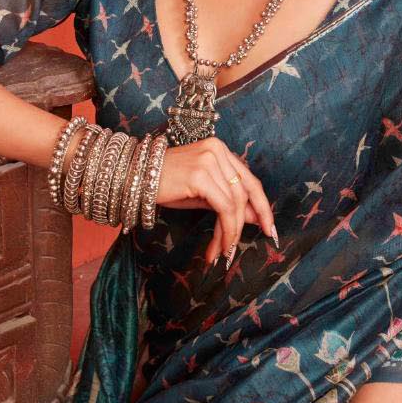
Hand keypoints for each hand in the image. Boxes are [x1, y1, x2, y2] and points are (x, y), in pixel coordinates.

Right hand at [154, 136, 276, 264]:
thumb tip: (255, 218)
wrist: (132, 178)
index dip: (262, 206)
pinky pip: (223, 208)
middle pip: (245, 192)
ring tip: (223, 252)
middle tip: (242, 248)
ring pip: (234, 203)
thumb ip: (227, 202)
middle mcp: (217, 150)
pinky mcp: (200, 175)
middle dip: (248, 223)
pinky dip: (225, 230)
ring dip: (231, 233)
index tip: (269, 228)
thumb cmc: (164, 185)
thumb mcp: (201, 195)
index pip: (249, 180)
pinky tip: (218, 246)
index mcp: (220, 150)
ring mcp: (209, 160)